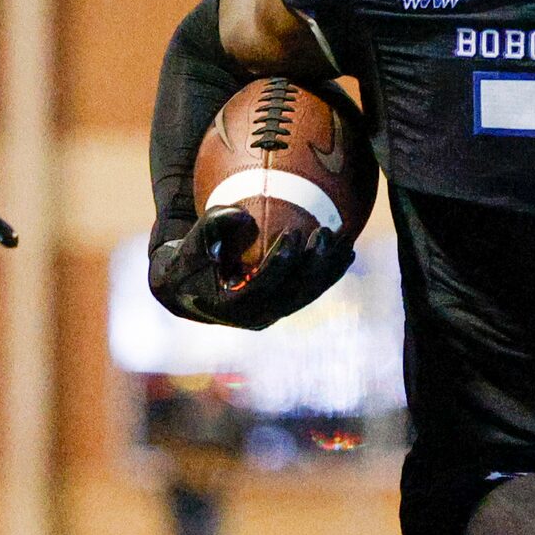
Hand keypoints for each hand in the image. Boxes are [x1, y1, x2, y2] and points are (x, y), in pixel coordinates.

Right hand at [148, 209, 351, 329]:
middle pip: (292, 295)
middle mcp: (255, 317)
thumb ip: (211, 229)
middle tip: (325, 233)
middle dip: (314, 266)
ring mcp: (272, 314)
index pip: (261, 289)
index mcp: (230, 307)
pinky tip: (347, 251)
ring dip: (328, 269)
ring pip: (307, 295)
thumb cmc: (187, 260)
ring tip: (345, 239)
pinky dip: (329, 273)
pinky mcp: (283, 307)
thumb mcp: (189, 245)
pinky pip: (311, 290)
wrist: (188, 286)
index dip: (279, 264)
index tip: (291, 233)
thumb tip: (242, 217)